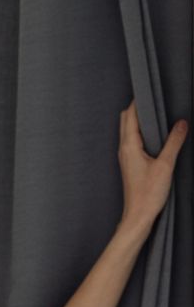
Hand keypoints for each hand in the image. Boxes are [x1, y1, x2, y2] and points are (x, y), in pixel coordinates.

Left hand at [117, 99, 187, 233]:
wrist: (137, 217)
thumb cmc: (148, 195)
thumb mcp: (166, 165)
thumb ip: (174, 142)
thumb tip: (182, 123)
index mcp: (129, 146)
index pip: (131, 114)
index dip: (139, 100)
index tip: (150, 89)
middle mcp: (124, 149)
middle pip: (126, 119)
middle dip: (138, 107)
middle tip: (155, 98)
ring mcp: (125, 157)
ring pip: (128, 130)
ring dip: (139, 119)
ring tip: (156, 112)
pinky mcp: (130, 165)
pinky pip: (132, 141)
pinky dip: (141, 132)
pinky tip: (154, 134)